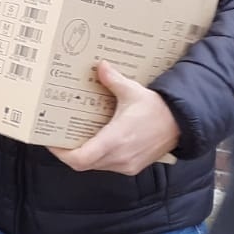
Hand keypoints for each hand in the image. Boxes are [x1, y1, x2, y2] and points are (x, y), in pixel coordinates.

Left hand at [50, 61, 179, 174]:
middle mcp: (119, 157)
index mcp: (115, 140)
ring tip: (74, 136)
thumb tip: (100, 66)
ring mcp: (126, 165)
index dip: (61, 152)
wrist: (183, 124)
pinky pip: (107, 165)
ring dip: (83, 154)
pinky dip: (97, 156)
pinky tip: (94, 140)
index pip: (79, 158)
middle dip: (68, 151)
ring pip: (94, 165)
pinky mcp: (132, 167)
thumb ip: (112, 80)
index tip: (51, 140)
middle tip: (58, 135)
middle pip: (83, 162)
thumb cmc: (158, 109)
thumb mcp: (133, 91)